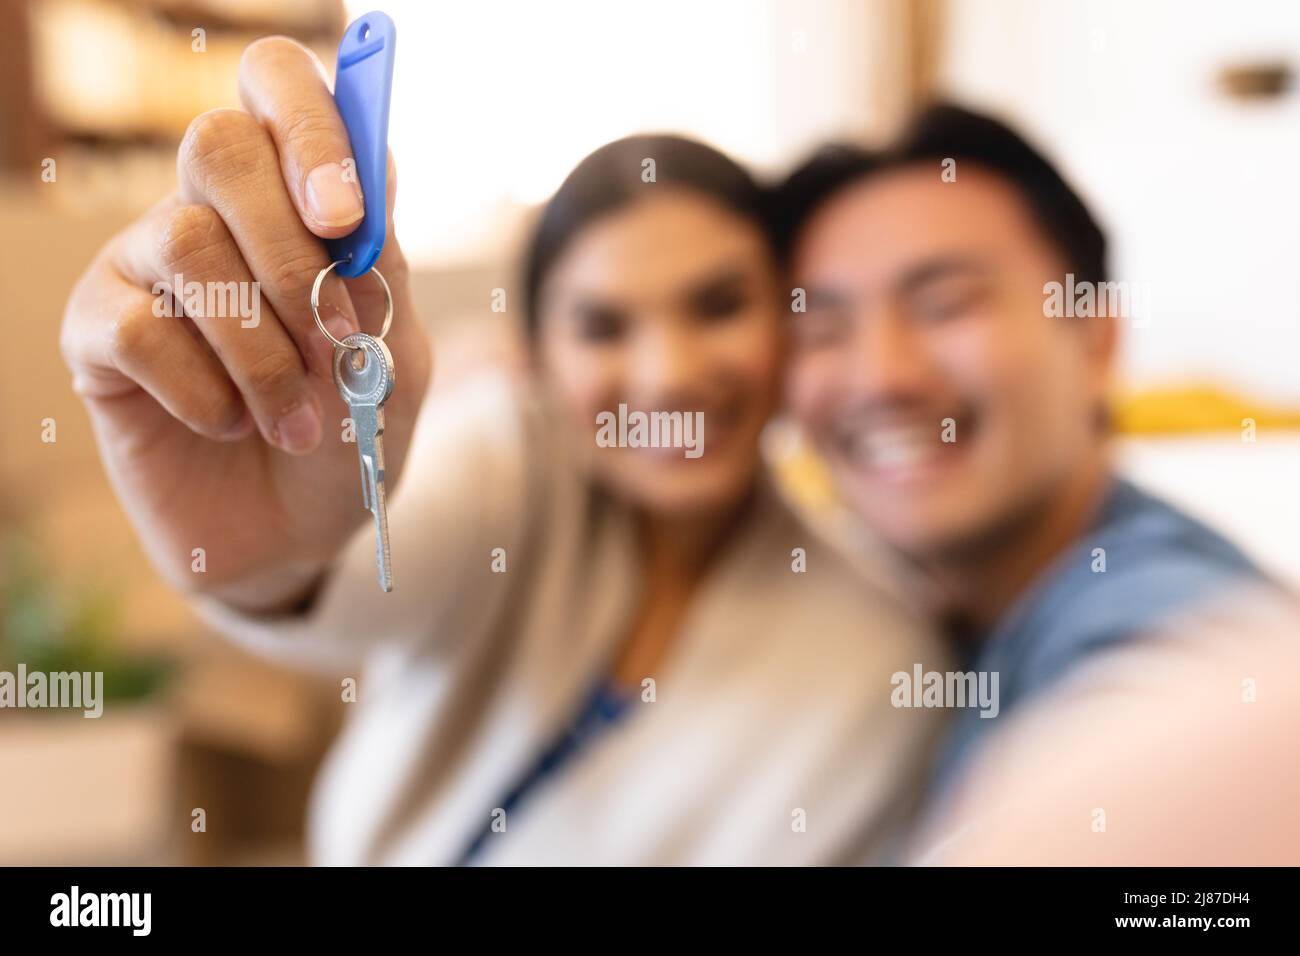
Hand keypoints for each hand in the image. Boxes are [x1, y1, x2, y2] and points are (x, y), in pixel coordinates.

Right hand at [61, 36, 431, 612]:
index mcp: (292, 197)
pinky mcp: (97, 332)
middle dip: (290, 252)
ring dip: (263, 351)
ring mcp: (146, 266)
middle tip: (334, 341)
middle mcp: (212, 211)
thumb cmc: (352, 433)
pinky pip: (141, 330)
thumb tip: (370, 180)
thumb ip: (381, 273)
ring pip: (186, 243)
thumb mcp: (396, 359)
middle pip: (218, 146)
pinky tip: (230, 424)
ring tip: (297, 423)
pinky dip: (206, 391)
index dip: (310, 128)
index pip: (276, 86)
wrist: (297, 533)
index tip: (347, 215)